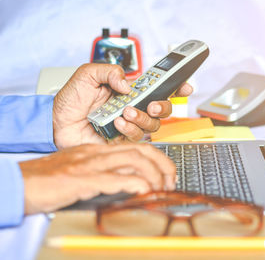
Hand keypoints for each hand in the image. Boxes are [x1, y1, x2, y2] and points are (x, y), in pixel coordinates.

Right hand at [19, 143, 175, 213]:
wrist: (19, 182)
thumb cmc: (47, 180)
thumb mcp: (80, 170)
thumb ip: (103, 172)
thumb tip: (127, 182)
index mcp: (97, 150)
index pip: (136, 147)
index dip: (157, 159)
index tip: (166, 174)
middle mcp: (97, 153)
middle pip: (141, 150)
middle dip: (163, 164)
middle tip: (171, 181)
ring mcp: (90, 164)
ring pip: (133, 160)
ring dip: (154, 175)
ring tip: (162, 189)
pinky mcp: (82, 179)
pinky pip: (115, 178)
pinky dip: (135, 184)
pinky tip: (144, 191)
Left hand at [53, 63, 192, 148]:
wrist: (56, 125)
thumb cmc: (69, 102)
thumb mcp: (86, 75)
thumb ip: (108, 71)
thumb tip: (128, 84)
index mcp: (128, 91)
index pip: (157, 87)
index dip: (175, 86)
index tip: (185, 85)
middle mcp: (133, 107)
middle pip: (162, 108)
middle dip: (163, 106)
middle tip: (152, 104)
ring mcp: (129, 124)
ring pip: (153, 124)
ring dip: (142, 118)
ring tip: (125, 112)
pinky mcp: (123, 140)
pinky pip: (137, 136)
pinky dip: (129, 128)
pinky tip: (116, 123)